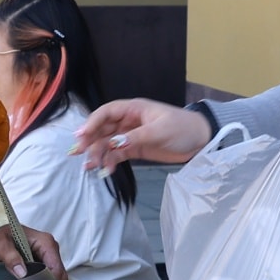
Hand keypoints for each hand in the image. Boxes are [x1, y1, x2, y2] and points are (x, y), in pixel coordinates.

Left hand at [0, 223, 65, 279]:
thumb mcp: (0, 245)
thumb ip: (10, 257)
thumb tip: (22, 272)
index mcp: (45, 242)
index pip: (56, 268)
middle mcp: (49, 250)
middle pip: (59, 275)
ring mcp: (46, 258)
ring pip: (55, 278)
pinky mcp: (42, 265)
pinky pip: (48, 279)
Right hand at [72, 98, 210, 170]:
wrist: (200, 141)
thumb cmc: (182, 128)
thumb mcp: (160, 131)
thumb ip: (136, 137)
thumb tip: (114, 143)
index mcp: (134, 109)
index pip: (107, 112)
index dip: (92, 122)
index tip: (81, 135)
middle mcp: (129, 121)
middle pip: (103, 128)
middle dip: (90, 140)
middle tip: (78, 153)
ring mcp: (131, 135)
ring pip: (108, 143)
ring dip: (98, 153)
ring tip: (89, 166)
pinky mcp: (136, 149)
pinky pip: (117, 154)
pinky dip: (110, 161)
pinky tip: (105, 170)